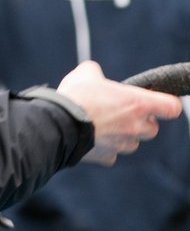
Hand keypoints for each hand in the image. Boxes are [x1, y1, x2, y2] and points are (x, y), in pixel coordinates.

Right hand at [57, 60, 182, 164]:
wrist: (59, 123)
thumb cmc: (76, 96)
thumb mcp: (86, 72)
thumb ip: (97, 72)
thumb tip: (94, 74)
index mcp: (138, 104)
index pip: (171, 107)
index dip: (167, 103)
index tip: (160, 102)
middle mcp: (135, 126)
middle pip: (152, 129)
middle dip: (141, 121)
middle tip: (123, 112)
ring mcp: (123, 144)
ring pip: (133, 142)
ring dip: (124, 134)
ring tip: (104, 124)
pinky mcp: (107, 157)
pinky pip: (113, 154)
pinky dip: (106, 147)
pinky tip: (92, 137)